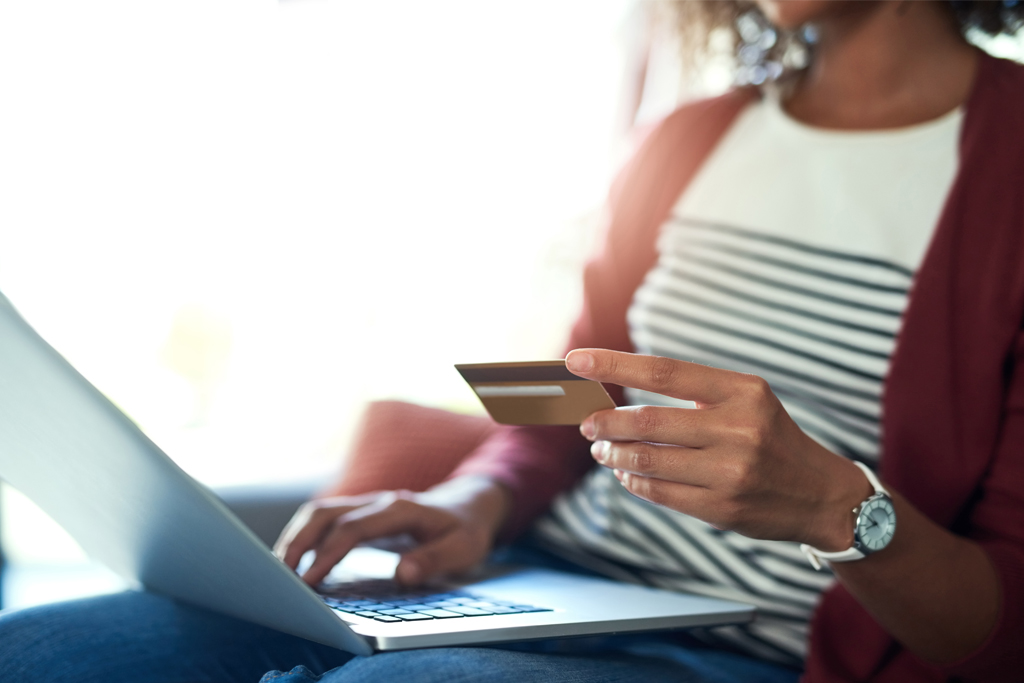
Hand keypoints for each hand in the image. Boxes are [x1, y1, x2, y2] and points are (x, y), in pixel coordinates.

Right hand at [273, 475, 510, 586]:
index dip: (327, 554)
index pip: (352, 529)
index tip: (308, 581)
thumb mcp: (463, 549)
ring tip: (279, 570)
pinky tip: (295, 561)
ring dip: (296, 538)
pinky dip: (305, 537)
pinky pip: (325, 520)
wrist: (468, 506)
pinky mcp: (361, 514)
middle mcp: (378, 502)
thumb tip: (403, 573)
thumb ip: (435, 560)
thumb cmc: (464, 530)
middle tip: (280, 577)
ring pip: (320, 513)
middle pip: (325, 514)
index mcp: (399, 509)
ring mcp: (367, 505)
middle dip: (298, 543)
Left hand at [566, 348, 871, 550]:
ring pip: (647, 460)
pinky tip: (626, 474)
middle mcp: (738, 429)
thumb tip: (619, 395)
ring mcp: (730, 471)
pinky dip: (633, 482)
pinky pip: (659, 492)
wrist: (819, 494)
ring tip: (602, 450)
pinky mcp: (721, 508)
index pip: (663, 371)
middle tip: (586, 423)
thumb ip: (692, 394)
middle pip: (648, 421)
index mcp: (742, 391)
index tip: (576, 361)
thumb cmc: (770, 437)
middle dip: (606, 422)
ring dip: (614, 455)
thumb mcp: (746, 401)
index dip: (613, 365)